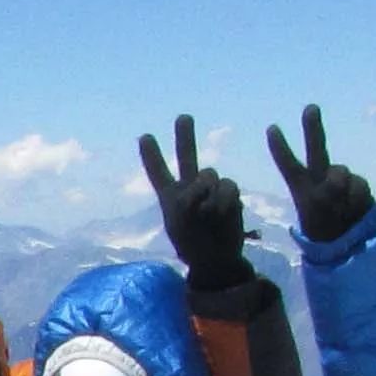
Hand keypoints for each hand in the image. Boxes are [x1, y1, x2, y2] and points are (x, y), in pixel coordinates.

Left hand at [136, 113, 252, 290]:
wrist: (216, 257)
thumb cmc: (191, 243)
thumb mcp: (178, 220)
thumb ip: (187, 196)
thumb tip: (205, 183)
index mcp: (170, 195)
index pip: (158, 171)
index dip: (152, 155)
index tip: (145, 137)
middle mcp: (189, 187)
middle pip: (187, 156)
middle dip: (186, 136)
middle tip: (184, 117)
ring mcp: (210, 189)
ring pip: (209, 173)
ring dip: (207, 192)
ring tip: (206, 214)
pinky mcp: (229, 193)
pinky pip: (227, 185)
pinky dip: (223, 199)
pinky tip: (220, 214)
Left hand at [265, 104, 375, 246]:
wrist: (349, 241)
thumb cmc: (324, 231)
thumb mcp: (317, 217)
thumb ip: (325, 194)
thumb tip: (339, 177)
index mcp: (302, 186)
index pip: (288, 165)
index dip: (281, 148)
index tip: (271, 128)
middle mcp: (320, 176)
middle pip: (317, 149)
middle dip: (313, 128)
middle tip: (310, 108)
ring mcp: (340, 179)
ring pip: (342, 174)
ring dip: (341, 195)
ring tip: (339, 213)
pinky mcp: (358, 184)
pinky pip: (359, 187)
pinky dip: (356, 201)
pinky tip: (352, 211)